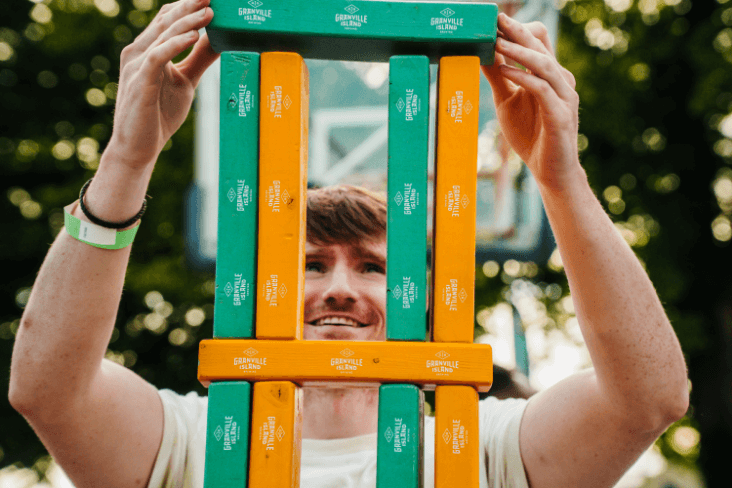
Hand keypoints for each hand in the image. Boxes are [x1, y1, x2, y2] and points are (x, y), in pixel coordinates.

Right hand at [106, 0, 218, 170]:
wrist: (138, 147)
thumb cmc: (158, 115)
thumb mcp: (185, 82)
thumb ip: (197, 60)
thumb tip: (217, 41)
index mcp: (148, 50)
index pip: (167, 19)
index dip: (186, 5)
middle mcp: (138, 52)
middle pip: (165, 20)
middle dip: (189, 5)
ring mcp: (137, 65)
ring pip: (163, 34)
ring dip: (188, 21)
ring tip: (209, 11)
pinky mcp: (140, 81)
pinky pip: (158, 56)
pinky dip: (176, 43)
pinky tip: (194, 36)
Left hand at [482, 13, 583, 191]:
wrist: (550, 171)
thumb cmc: (531, 135)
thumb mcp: (507, 101)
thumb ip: (498, 78)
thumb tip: (481, 54)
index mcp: (549, 75)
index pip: (538, 41)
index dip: (518, 29)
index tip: (494, 19)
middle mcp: (560, 80)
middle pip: (541, 46)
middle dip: (517, 31)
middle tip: (496, 19)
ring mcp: (563, 96)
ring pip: (543, 64)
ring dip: (519, 51)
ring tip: (497, 41)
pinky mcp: (560, 114)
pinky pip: (542, 89)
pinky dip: (523, 77)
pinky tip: (505, 70)